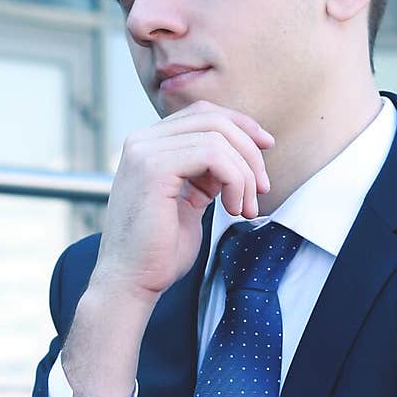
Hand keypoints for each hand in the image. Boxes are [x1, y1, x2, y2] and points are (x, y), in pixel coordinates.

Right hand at [90, 99, 273, 307]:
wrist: (131, 282)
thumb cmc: (160, 251)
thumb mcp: (190, 201)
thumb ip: (207, 174)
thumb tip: (239, 157)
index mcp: (149, 146)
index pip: (202, 114)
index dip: (240, 126)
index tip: (265, 150)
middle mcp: (142, 141)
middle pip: (213, 119)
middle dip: (249, 151)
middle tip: (261, 189)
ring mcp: (145, 151)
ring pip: (218, 137)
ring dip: (245, 174)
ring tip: (245, 208)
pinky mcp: (154, 168)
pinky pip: (213, 155)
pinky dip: (235, 180)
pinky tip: (232, 208)